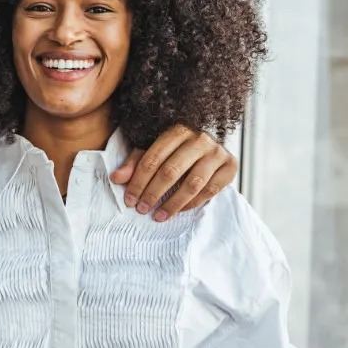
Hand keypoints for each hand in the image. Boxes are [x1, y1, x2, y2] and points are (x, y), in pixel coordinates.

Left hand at [111, 125, 235, 219]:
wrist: (211, 148)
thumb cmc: (177, 150)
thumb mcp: (154, 151)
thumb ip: (136, 163)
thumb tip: (116, 178)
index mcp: (177, 131)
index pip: (152, 159)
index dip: (138, 182)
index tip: (129, 200)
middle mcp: (200, 139)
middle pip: (171, 171)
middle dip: (153, 193)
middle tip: (141, 209)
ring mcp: (217, 153)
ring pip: (192, 183)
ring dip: (173, 203)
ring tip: (158, 216)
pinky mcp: (231, 166)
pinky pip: (210, 190)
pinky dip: (192, 203)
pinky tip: (178, 211)